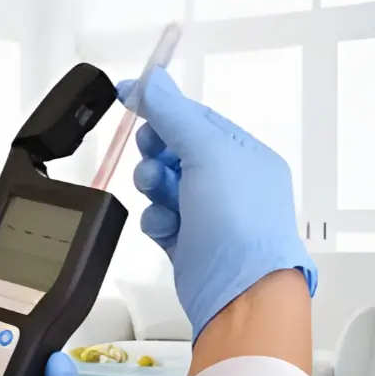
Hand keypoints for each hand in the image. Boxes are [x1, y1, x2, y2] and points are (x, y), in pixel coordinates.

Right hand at [117, 68, 316, 338]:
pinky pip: (160, 217)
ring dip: (154, 185)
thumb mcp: (208, 154)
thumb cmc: (241, 227)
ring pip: (163, 185)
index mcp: (244, 154)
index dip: (163, 108)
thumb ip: (174, 115)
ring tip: (159, 193)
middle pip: (175, 150)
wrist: (239, 293)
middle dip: (156, 152)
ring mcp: (209, 213)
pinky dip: (157, 219)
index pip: (197, 118)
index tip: (131, 97)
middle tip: (152, 156)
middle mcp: (229, 183)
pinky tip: (166, 226)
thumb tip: (153, 82)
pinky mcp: (189, 241)